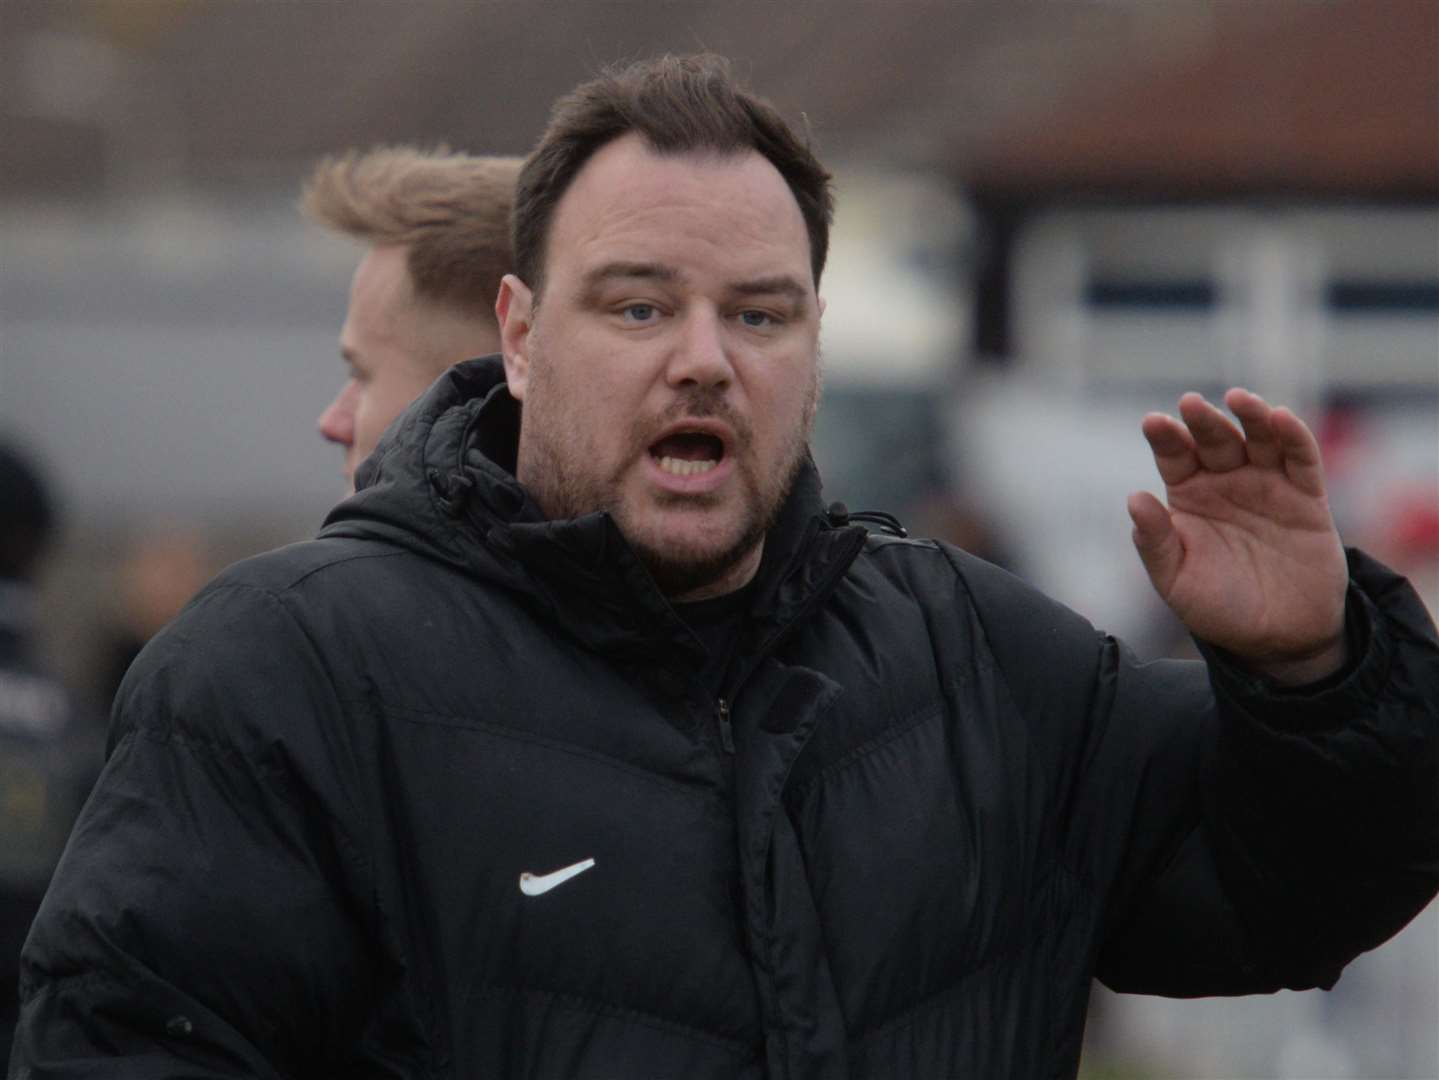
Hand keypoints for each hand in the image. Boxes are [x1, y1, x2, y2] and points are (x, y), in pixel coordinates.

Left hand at [1128, 388, 1347, 683]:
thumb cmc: (1218, 607)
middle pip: (1214, 441)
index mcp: (1188, 497)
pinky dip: (1293, 436)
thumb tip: (1134, 499)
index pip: (1174, 457)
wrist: (1278, 639)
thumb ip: (1155, 542)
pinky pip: (1301, 460)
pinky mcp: (1306, 498)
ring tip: (1238, 399)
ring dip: (1250, 416)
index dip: (1165, 438)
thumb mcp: (1176, 581)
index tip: (1153, 422)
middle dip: (1204, 421)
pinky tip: (1280, 418)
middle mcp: (1226, 483)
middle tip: (1191, 404)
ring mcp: (1267, 486)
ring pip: (1258, 439)